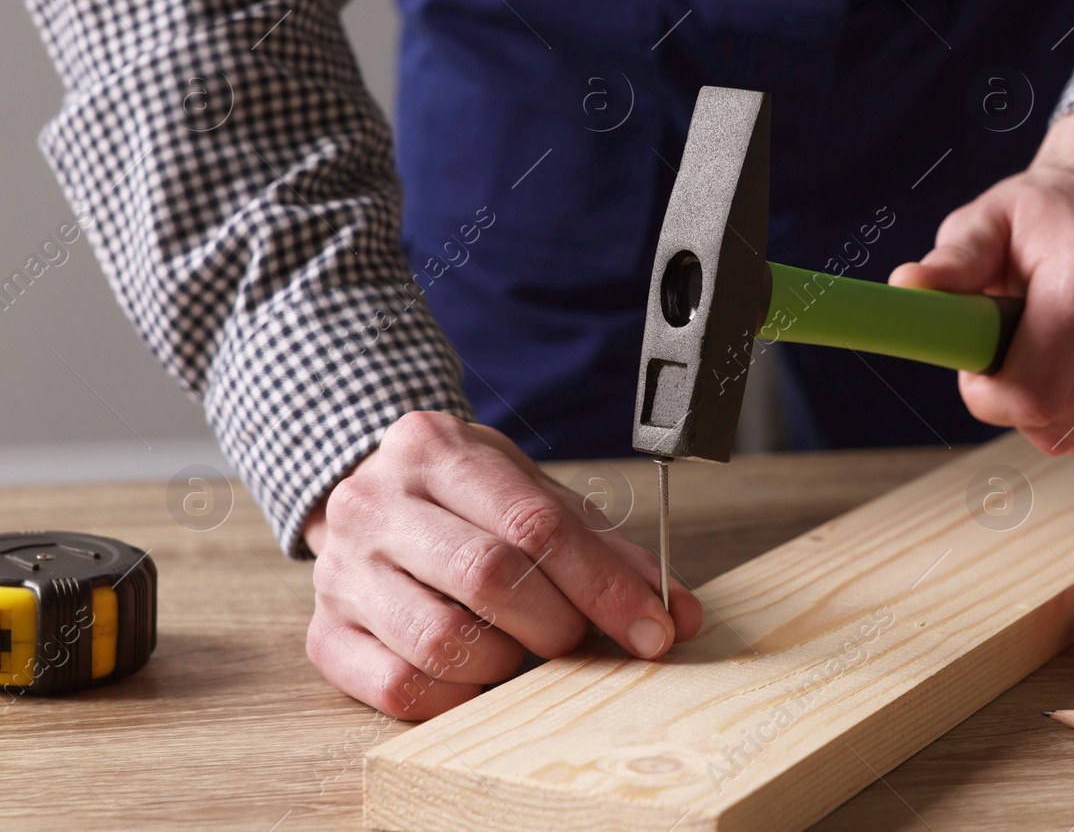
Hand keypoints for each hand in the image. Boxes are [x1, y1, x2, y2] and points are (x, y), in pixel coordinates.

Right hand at [300, 411, 701, 719]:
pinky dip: (458, 695)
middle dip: (557, 622)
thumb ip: (609, 553)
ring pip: (440, 640)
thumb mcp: (536, 497)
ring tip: (520, 647)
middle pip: (488, 577)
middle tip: (576, 636)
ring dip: (506, 661)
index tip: (654, 629)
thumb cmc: (468, 502)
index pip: (535, 524)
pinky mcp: (324, 635)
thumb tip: (679, 617)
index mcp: (436, 449)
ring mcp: (340, 571)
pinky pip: (400, 688)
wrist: (368, 496)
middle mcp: (375, 503)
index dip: (604, 586)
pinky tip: (477, 671)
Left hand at [890, 108, 1073, 455]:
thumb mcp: (992, 218)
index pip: (1030, 396)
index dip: (989, 394)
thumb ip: (952, 263)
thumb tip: (908, 286)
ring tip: (1068, 339)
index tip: (980, 364)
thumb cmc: (1058, 211)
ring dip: (1062, 404)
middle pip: (1057, 425)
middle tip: (1022, 343)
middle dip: (1022, 397)